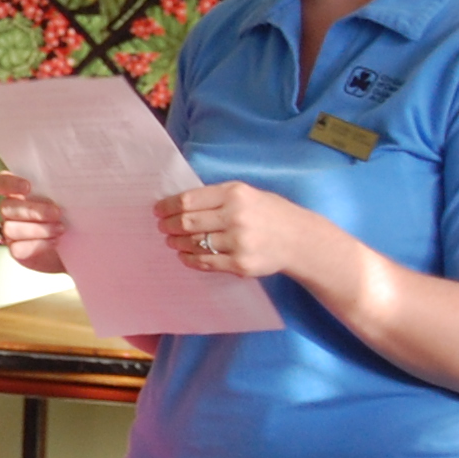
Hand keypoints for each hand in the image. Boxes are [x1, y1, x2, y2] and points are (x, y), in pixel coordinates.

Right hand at [0, 171, 67, 273]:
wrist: (82, 244)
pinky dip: (37, 245)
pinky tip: (55, 242)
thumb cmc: (76, 214)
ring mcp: (12, 231)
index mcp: (20, 192)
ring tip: (61, 229)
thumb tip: (76, 174)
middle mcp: (12, 210)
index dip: (9, 183)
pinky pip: (17, 249)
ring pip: (10, 229)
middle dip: (33, 210)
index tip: (28, 187)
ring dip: (38, 229)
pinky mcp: (18, 250)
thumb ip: (68, 187)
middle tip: (57, 213)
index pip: (1, 183)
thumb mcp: (74, 197)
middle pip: (6, 207)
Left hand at [155, 183, 309, 279]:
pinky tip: (185, 255)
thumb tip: (177, 205)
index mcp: (235, 193)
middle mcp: (236, 216)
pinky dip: (189, 259)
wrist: (300, 239)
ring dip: (177, 243)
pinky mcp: (240, 263)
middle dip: (168, 226)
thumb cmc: (268, 213)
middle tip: (162, 227)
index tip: (158, 211)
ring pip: (193, 244)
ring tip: (173, 241)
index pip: (188, 200)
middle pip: (186, 223)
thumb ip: (216, 198)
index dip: (167, 207)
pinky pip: (204, 262)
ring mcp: (238, 242)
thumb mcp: (246, 194)